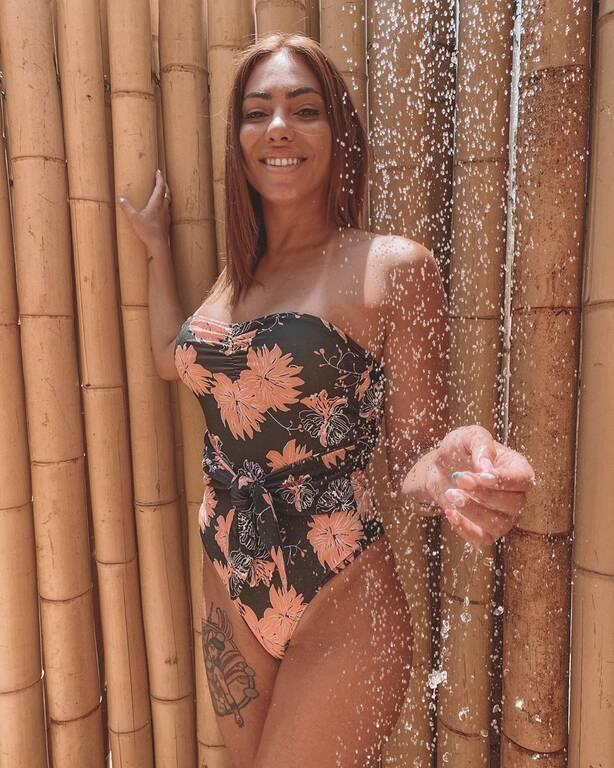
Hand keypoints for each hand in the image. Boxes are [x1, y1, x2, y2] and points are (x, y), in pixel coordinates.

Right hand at [118, 168, 170, 253]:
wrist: (159, 244)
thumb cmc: (147, 230)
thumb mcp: (134, 218)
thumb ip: (127, 208)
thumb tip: (121, 198)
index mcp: (156, 203)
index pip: (160, 187)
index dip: (160, 178)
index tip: (158, 171)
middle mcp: (163, 207)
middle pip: (167, 192)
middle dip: (164, 184)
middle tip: (161, 179)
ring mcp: (167, 215)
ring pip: (168, 201)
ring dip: (166, 194)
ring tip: (162, 192)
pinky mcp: (167, 222)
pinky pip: (167, 209)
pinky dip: (165, 204)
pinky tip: (161, 209)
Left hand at [425, 425, 535, 547]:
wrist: (439, 468)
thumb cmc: (459, 449)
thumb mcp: (468, 436)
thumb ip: (480, 445)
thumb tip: (486, 468)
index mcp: (517, 469)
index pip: (524, 480)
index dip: (505, 481)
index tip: (482, 476)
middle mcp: (515, 495)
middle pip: (513, 504)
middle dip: (484, 493)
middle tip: (459, 478)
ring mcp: (502, 516)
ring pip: (499, 524)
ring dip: (474, 511)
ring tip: (451, 494)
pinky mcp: (484, 531)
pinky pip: (482, 540)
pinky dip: (465, 528)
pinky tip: (449, 512)